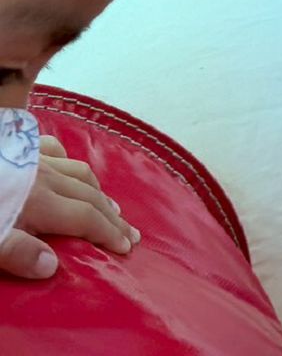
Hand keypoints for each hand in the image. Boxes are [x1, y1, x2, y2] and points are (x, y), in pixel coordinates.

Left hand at [0, 135, 140, 278]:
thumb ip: (17, 252)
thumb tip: (52, 266)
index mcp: (39, 201)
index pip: (85, 219)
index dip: (108, 233)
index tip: (127, 247)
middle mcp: (45, 177)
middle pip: (89, 196)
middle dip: (112, 216)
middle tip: (130, 232)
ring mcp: (33, 159)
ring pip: (78, 172)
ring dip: (98, 190)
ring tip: (110, 204)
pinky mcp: (19, 148)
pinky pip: (53, 151)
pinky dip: (68, 162)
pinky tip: (69, 166)